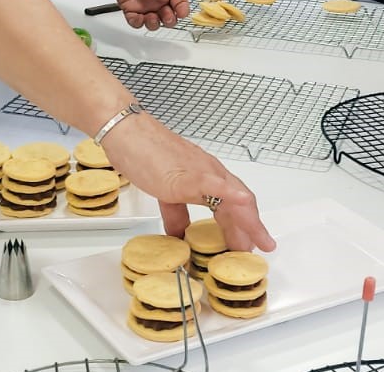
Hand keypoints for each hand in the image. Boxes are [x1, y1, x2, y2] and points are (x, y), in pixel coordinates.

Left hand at [93, 0, 189, 30]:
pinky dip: (137, 23)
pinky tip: (138, 18)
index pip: (179, 2)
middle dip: (169, 20)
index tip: (182, 13)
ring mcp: (144, 5)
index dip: (182, 9)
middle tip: (167, 17)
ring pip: (153, 22)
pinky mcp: (130, 8)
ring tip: (152, 18)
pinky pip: (135, 21)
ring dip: (154, 24)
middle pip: (168, 16)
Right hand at [101, 110, 275, 252]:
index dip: (243, 226)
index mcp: (206, 176)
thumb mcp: (164, 190)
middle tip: (256, 251)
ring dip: (247, 223)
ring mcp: (201, 172)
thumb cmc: (143, 153)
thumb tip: (179, 234)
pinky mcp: (186, 174)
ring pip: (234, 198)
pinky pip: (212, 184)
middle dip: (251, 230)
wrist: (127, 132)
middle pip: (241, 204)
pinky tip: (241, 201)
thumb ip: (175, 212)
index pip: (233, 205)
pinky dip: (230, 194)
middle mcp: (210, 172)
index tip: (247, 245)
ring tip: (254, 243)